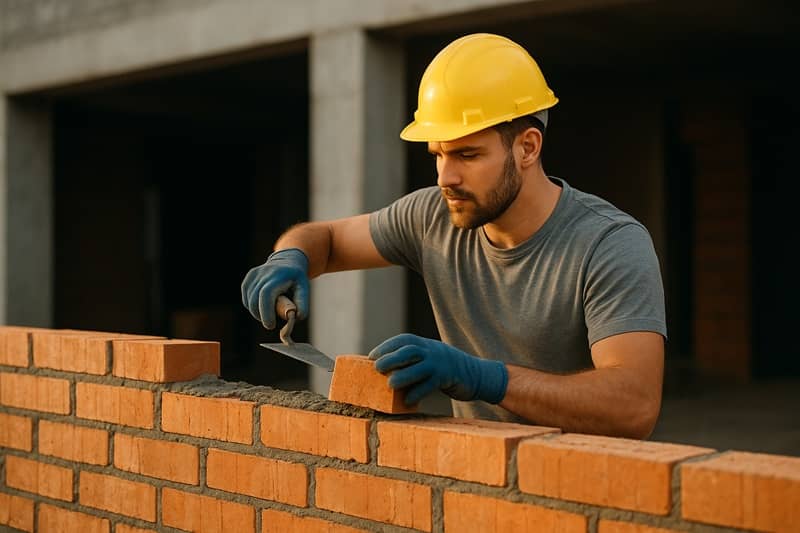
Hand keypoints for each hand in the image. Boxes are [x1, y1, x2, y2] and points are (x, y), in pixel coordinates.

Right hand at [241, 248, 309, 329]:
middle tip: (271, 322)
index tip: (270, 325)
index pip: (265, 294)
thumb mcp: (304, 288)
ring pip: (249, 301)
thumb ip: (302, 303)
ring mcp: (254, 274)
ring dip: (257, 312)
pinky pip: (246, 299)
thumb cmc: (296, 278)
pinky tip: (262, 305)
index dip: (265, 312)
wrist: (288, 260)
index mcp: (278, 275)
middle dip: (261, 316)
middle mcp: (263, 273)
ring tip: (270, 311)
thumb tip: (296, 317)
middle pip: (254, 300)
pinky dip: (253, 306)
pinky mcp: (248, 278)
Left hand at [368, 333, 507, 405]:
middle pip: (409, 350)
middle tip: (376, 368)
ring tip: (390, 385)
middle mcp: (432, 350)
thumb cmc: (446, 369)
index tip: (371, 356)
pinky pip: (431, 385)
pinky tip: (408, 400)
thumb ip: (412, 361)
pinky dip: (418, 392)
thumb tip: (385, 370)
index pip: (403, 340)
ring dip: (403, 375)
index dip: (386, 347)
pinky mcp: (449, 377)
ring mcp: (441, 363)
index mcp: (425, 344)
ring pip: (419, 367)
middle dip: (391, 358)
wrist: (477, 374)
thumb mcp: (430, 358)